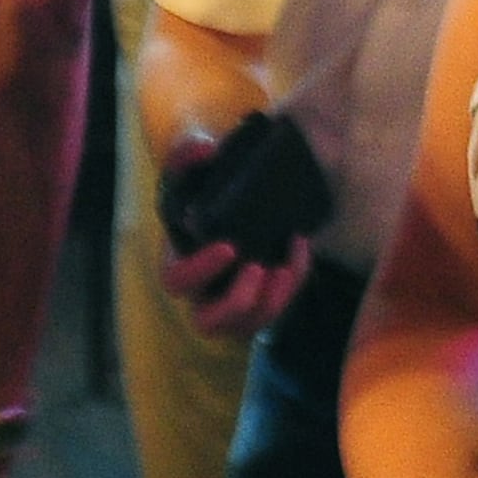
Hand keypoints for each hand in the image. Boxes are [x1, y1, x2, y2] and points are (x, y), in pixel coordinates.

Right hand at [155, 130, 311, 337]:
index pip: (176, 280)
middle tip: (259, 270)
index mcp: (177, 259)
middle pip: (207, 322)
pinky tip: (300, 248)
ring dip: (270, 303)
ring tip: (286, 269)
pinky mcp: (260, 300)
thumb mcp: (190, 160)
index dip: (201, 270)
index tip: (230, 247)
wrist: (232, 191)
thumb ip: (188, 151)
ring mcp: (231, 301)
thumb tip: (206, 150)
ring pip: (245, 326)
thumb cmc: (203, 181)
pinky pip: (275, 308)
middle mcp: (201, 290)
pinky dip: (293, 285)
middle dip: (236, 303)